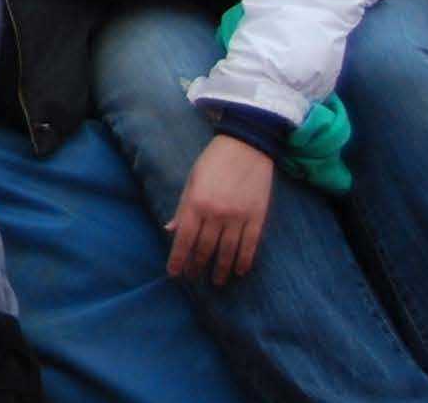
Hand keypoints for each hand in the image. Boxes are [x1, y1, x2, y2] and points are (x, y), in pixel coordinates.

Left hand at [166, 134, 277, 285]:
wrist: (246, 146)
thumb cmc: (213, 161)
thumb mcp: (191, 180)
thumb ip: (182, 208)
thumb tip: (170, 230)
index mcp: (196, 203)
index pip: (185, 239)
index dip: (178, 258)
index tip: (174, 273)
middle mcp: (217, 213)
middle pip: (206, 248)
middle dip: (198, 265)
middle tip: (194, 278)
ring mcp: (239, 217)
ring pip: (228, 251)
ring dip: (221, 269)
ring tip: (216, 281)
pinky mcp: (257, 217)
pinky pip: (251, 245)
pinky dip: (245, 260)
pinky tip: (240, 271)